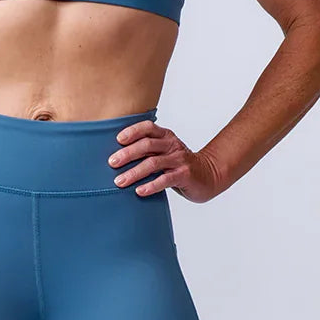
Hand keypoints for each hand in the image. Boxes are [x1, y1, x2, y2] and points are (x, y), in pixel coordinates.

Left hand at [107, 122, 223, 202]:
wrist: (208, 176)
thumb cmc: (180, 166)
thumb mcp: (165, 153)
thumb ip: (148, 152)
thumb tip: (117, 158)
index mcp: (166, 137)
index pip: (148, 128)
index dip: (133, 131)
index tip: (118, 140)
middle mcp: (172, 145)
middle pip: (147, 145)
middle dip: (127, 154)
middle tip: (112, 163)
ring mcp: (179, 160)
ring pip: (153, 163)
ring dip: (134, 172)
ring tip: (119, 182)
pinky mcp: (184, 175)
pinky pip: (165, 180)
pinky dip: (150, 185)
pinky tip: (139, 191)